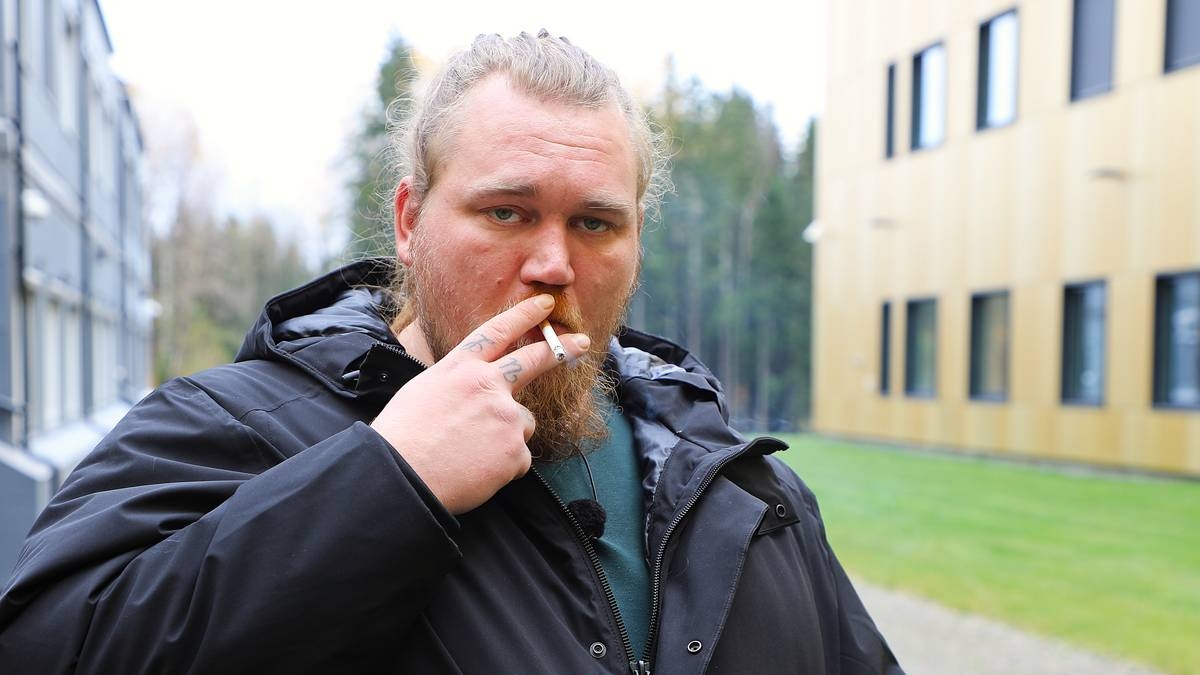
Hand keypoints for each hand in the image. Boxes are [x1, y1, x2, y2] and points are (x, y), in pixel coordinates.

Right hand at [370, 295, 590, 514]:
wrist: (400, 477)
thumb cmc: (402, 437)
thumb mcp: (424, 391)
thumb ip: (458, 384)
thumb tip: (475, 390)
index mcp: (460, 367)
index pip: (497, 332)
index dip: (524, 315)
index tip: (545, 305)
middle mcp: (488, 384)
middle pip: (534, 359)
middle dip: (563, 348)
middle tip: (582, 343)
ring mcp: (506, 416)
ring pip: (523, 423)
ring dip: (507, 437)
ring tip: (472, 453)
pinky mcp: (515, 449)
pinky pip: (518, 458)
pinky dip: (502, 468)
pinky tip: (476, 471)